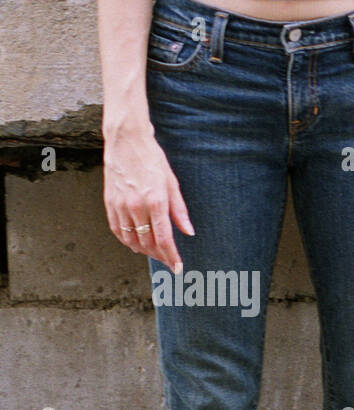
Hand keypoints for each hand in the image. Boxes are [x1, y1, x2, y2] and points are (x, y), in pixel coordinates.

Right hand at [102, 124, 192, 271]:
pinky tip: (135, 244)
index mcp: (155, 202)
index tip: (178, 268)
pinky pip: (117, 229)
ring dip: (143, 251)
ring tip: (154, 254)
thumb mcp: (172, 183)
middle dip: (160, 256)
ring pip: (131, 239)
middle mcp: (136, 206)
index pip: (164, 239)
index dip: (171, 257)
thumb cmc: (152, 159)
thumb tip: (188, 232)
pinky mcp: (109, 201)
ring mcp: (120, 205)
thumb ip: (179, 211)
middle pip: (147, 243)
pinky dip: (126, 240)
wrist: (126, 140)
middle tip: (169, 261)